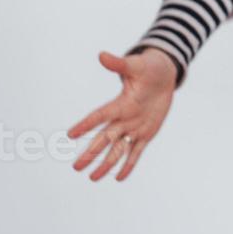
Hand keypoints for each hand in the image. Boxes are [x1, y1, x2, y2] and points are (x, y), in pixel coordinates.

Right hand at [67, 47, 177, 180]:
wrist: (162, 77)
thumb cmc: (147, 69)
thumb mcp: (136, 66)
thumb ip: (119, 64)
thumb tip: (101, 55)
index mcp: (120, 103)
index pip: (99, 116)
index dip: (86, 124)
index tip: (70, 134)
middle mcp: (123, 119)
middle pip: (104, 139)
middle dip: (91, 153)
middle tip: (76, 167)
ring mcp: (133, 128)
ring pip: (117, 150)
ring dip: (105, 164)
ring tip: (92, 178)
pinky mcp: (145, 134)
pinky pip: (136, 152)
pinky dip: (128, 165)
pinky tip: (119, 178)